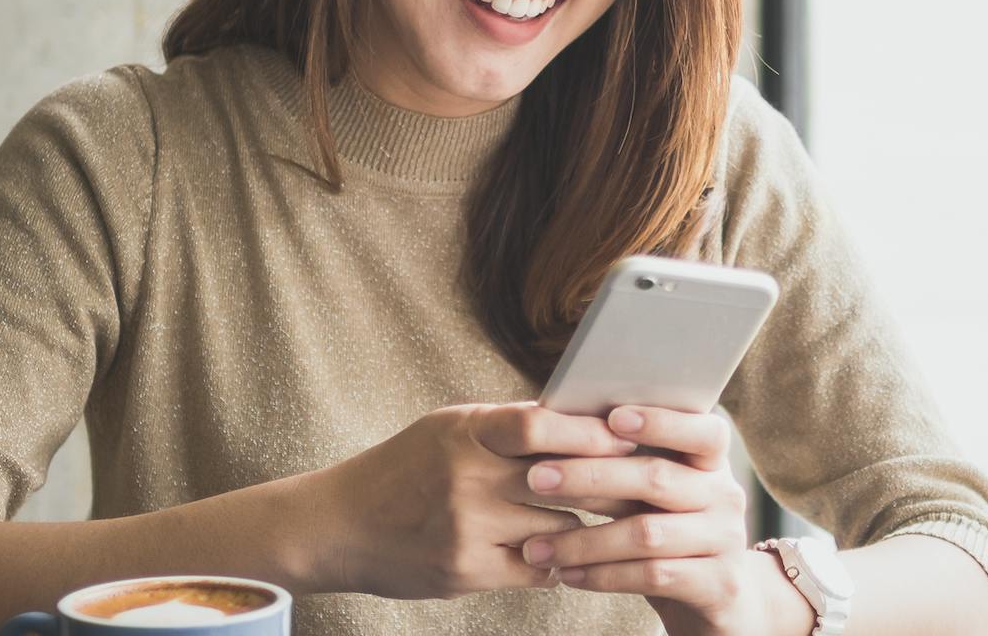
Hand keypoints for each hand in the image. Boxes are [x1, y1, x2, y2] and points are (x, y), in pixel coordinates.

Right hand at [314, 402, 641, 599]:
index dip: (592, 432)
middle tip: (647, 484)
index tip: (629, 437)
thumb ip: (508, 425)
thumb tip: (582, 416)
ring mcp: (466, 528)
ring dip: (588, 528)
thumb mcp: (448, 428)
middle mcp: (466, 478)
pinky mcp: (465, 571)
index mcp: (466, 432)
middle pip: (563, 481)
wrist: (339, 526)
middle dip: (610, 483)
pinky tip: (573, 555)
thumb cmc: (404, 468)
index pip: (542, 425)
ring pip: (560, 530)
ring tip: (616, 521)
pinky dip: (560, 563)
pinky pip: (539, 570)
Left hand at [517, 406, 811, 634]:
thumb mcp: (656, 492)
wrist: (717, 597)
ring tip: (537, 546)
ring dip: (584, 540)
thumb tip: (557, 426)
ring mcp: (725, 541)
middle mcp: (725, 495)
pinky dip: (603, 575)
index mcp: (711, 461)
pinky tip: (567, 574)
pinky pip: (652, 575)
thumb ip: (625, 462)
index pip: (702, 430)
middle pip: (657, 478)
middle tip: (536, 478)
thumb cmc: (669, 528)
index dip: (661, 422)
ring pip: (647, 534)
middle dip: (590, 476)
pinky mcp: (717, 585)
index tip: (613, 417)